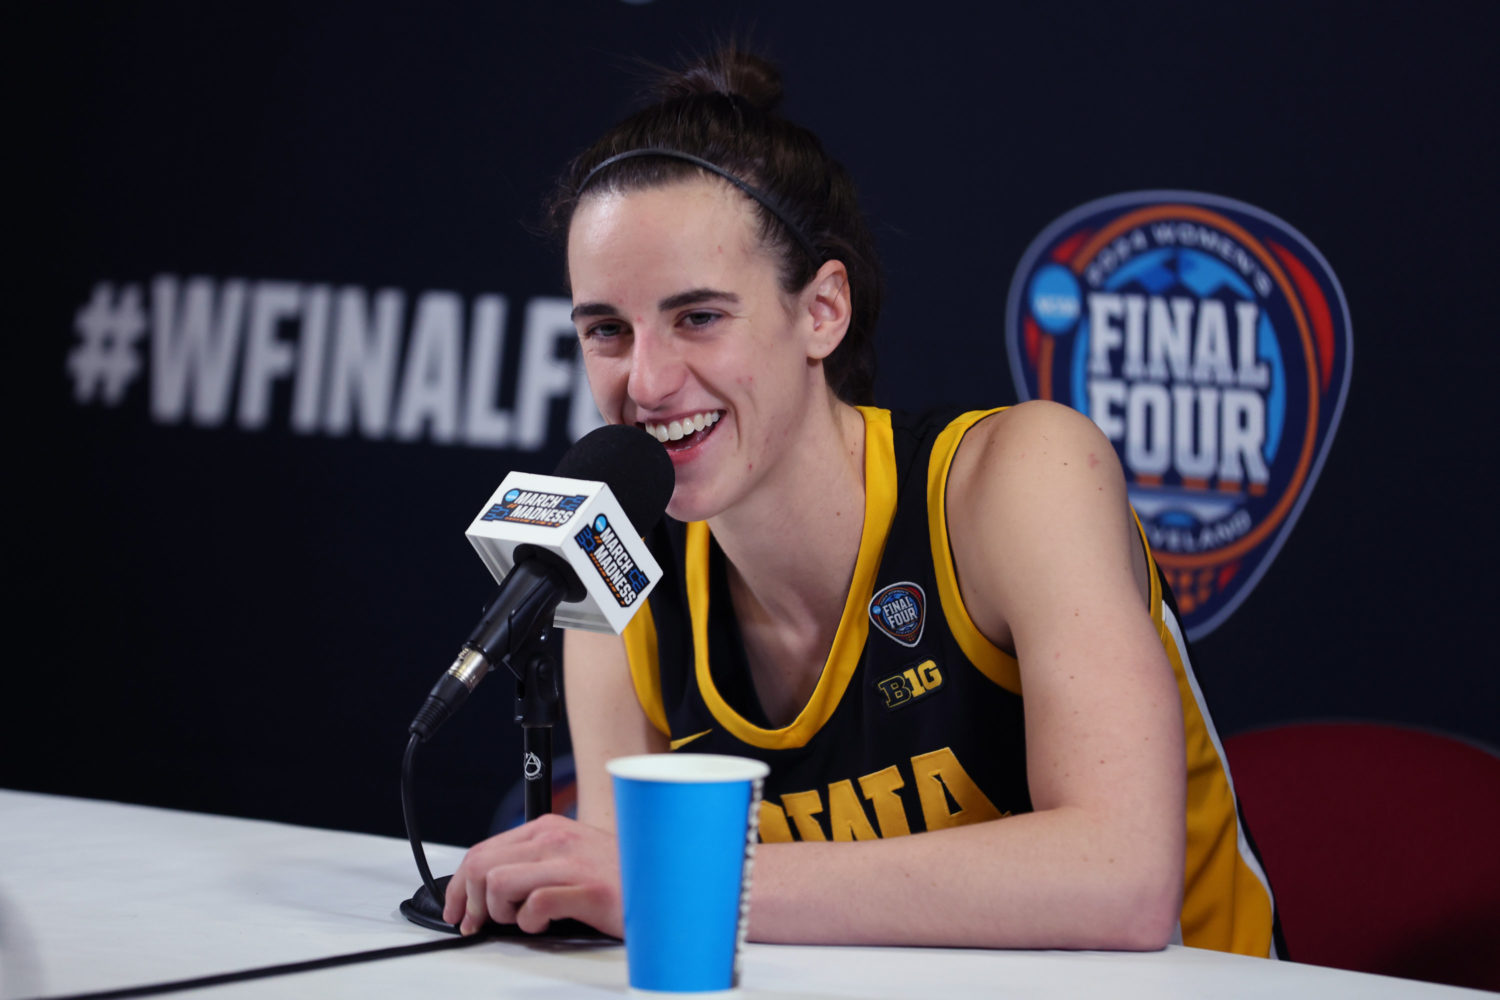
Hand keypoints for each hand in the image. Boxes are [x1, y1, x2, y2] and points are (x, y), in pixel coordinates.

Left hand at [441, 813, 623, 936]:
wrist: (666, 886)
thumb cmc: (619, 878)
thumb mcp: (570, 859)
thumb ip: (534, 864)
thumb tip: (488, 890)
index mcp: (548, 828)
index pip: (483, 850)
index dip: (459, 886)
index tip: (457, 911)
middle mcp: (556, 838)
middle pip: (481, 865)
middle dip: (468, 901)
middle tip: (477, 924)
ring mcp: (571, 862)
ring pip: (498, 883)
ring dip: (500, 913)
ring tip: (522, 921)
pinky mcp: (587, 889)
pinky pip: (533, 906)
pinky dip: (530, 924)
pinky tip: (545, 924)